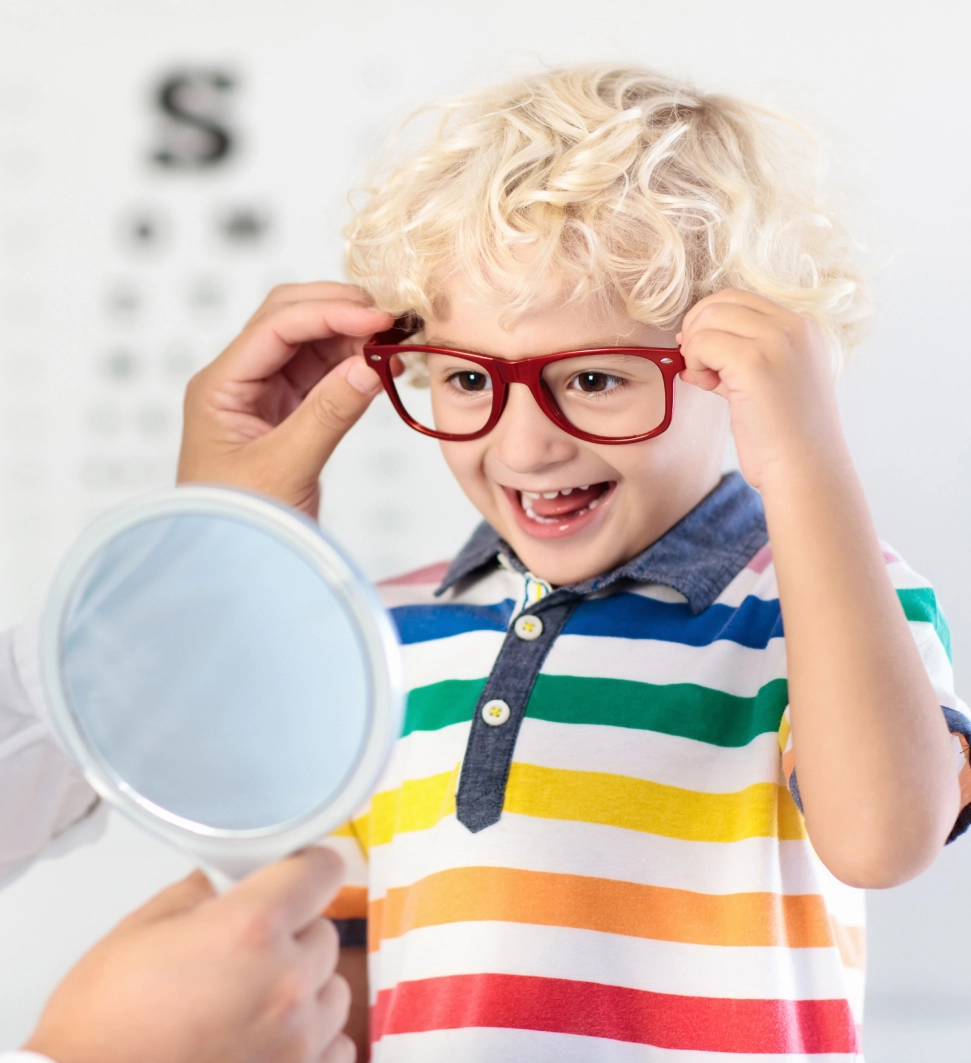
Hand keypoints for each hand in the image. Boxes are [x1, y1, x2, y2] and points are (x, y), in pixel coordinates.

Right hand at [23, 847, 354, 1062]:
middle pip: (325, 933)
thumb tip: (226, 883)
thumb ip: (199, 892)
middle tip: (246, 953)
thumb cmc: (99, 1026)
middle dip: (293, 935)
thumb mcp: (139, 930)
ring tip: (252, 1004)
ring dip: (304, 991)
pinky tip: (267, 1044)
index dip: (307, 868)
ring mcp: (298, 1043)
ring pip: (333, 991)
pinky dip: (311, 1044)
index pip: (324, 869)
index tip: (295, 875)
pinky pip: (335, 1048)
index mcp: (253, 929)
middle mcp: (287, 983)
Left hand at [178, 282, 392, 516]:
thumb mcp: (286, 468)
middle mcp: (238, 381)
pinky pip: (323, 374)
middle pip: (288, 319)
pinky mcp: (287, 413)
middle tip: (389, 320)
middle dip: (339, 311)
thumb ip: (328, 414)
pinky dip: (353, 365)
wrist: (232, 568)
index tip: (378, 318)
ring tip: (393, 346)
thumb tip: (370, 366)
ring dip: (351, 336)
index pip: (275, 327)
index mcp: (220, 386)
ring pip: (309, 342)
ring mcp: (263, 395)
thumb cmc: (239, 526)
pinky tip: (382, 369)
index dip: (329, 313)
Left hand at [677, 289, 843, 490]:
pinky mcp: (755, 362)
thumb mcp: (769, 381)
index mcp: (804, 328)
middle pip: (722, 301)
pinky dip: (695, 363)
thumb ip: (740, 355)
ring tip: (708, 381)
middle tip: (699, 367)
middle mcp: (795, 327)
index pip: (741, 299)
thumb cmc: (784, 436)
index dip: (712, 321)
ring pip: (709, 318)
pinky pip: (702, 343)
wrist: (805, 471)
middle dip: (698, 330)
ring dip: (695, 348)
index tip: (705, 355)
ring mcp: (777, 342)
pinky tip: (710, 387)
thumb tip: (691, 340)